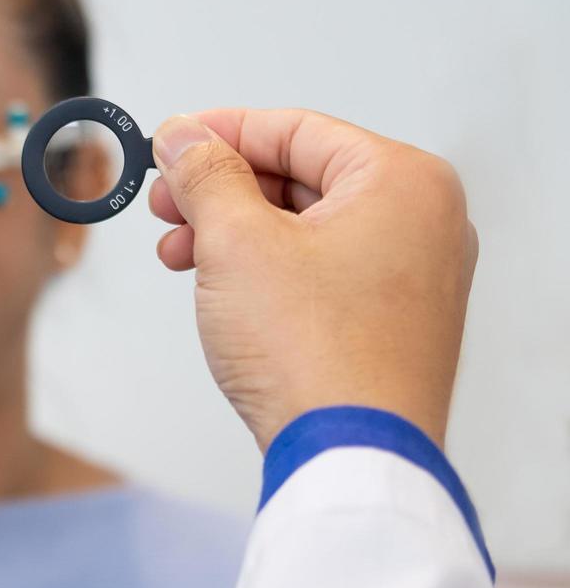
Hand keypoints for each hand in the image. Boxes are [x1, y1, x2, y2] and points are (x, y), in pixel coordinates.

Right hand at [148, 109, 476, 450]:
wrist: (350, 456)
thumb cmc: (313, 351)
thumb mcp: (237, 242)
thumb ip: (205, 174)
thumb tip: (182, 136)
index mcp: (403, 181)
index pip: (295, 130)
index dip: (219, 133)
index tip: (167, 143)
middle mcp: (423, 221)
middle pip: (300, 177)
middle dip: (220, 191)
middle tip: (164, 205)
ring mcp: (413, 276)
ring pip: (304, 227)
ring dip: (233, 234)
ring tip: (179, 255)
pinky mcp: (392, 322)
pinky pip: (320, 270)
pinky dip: (265, 270)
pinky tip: (219, 288)